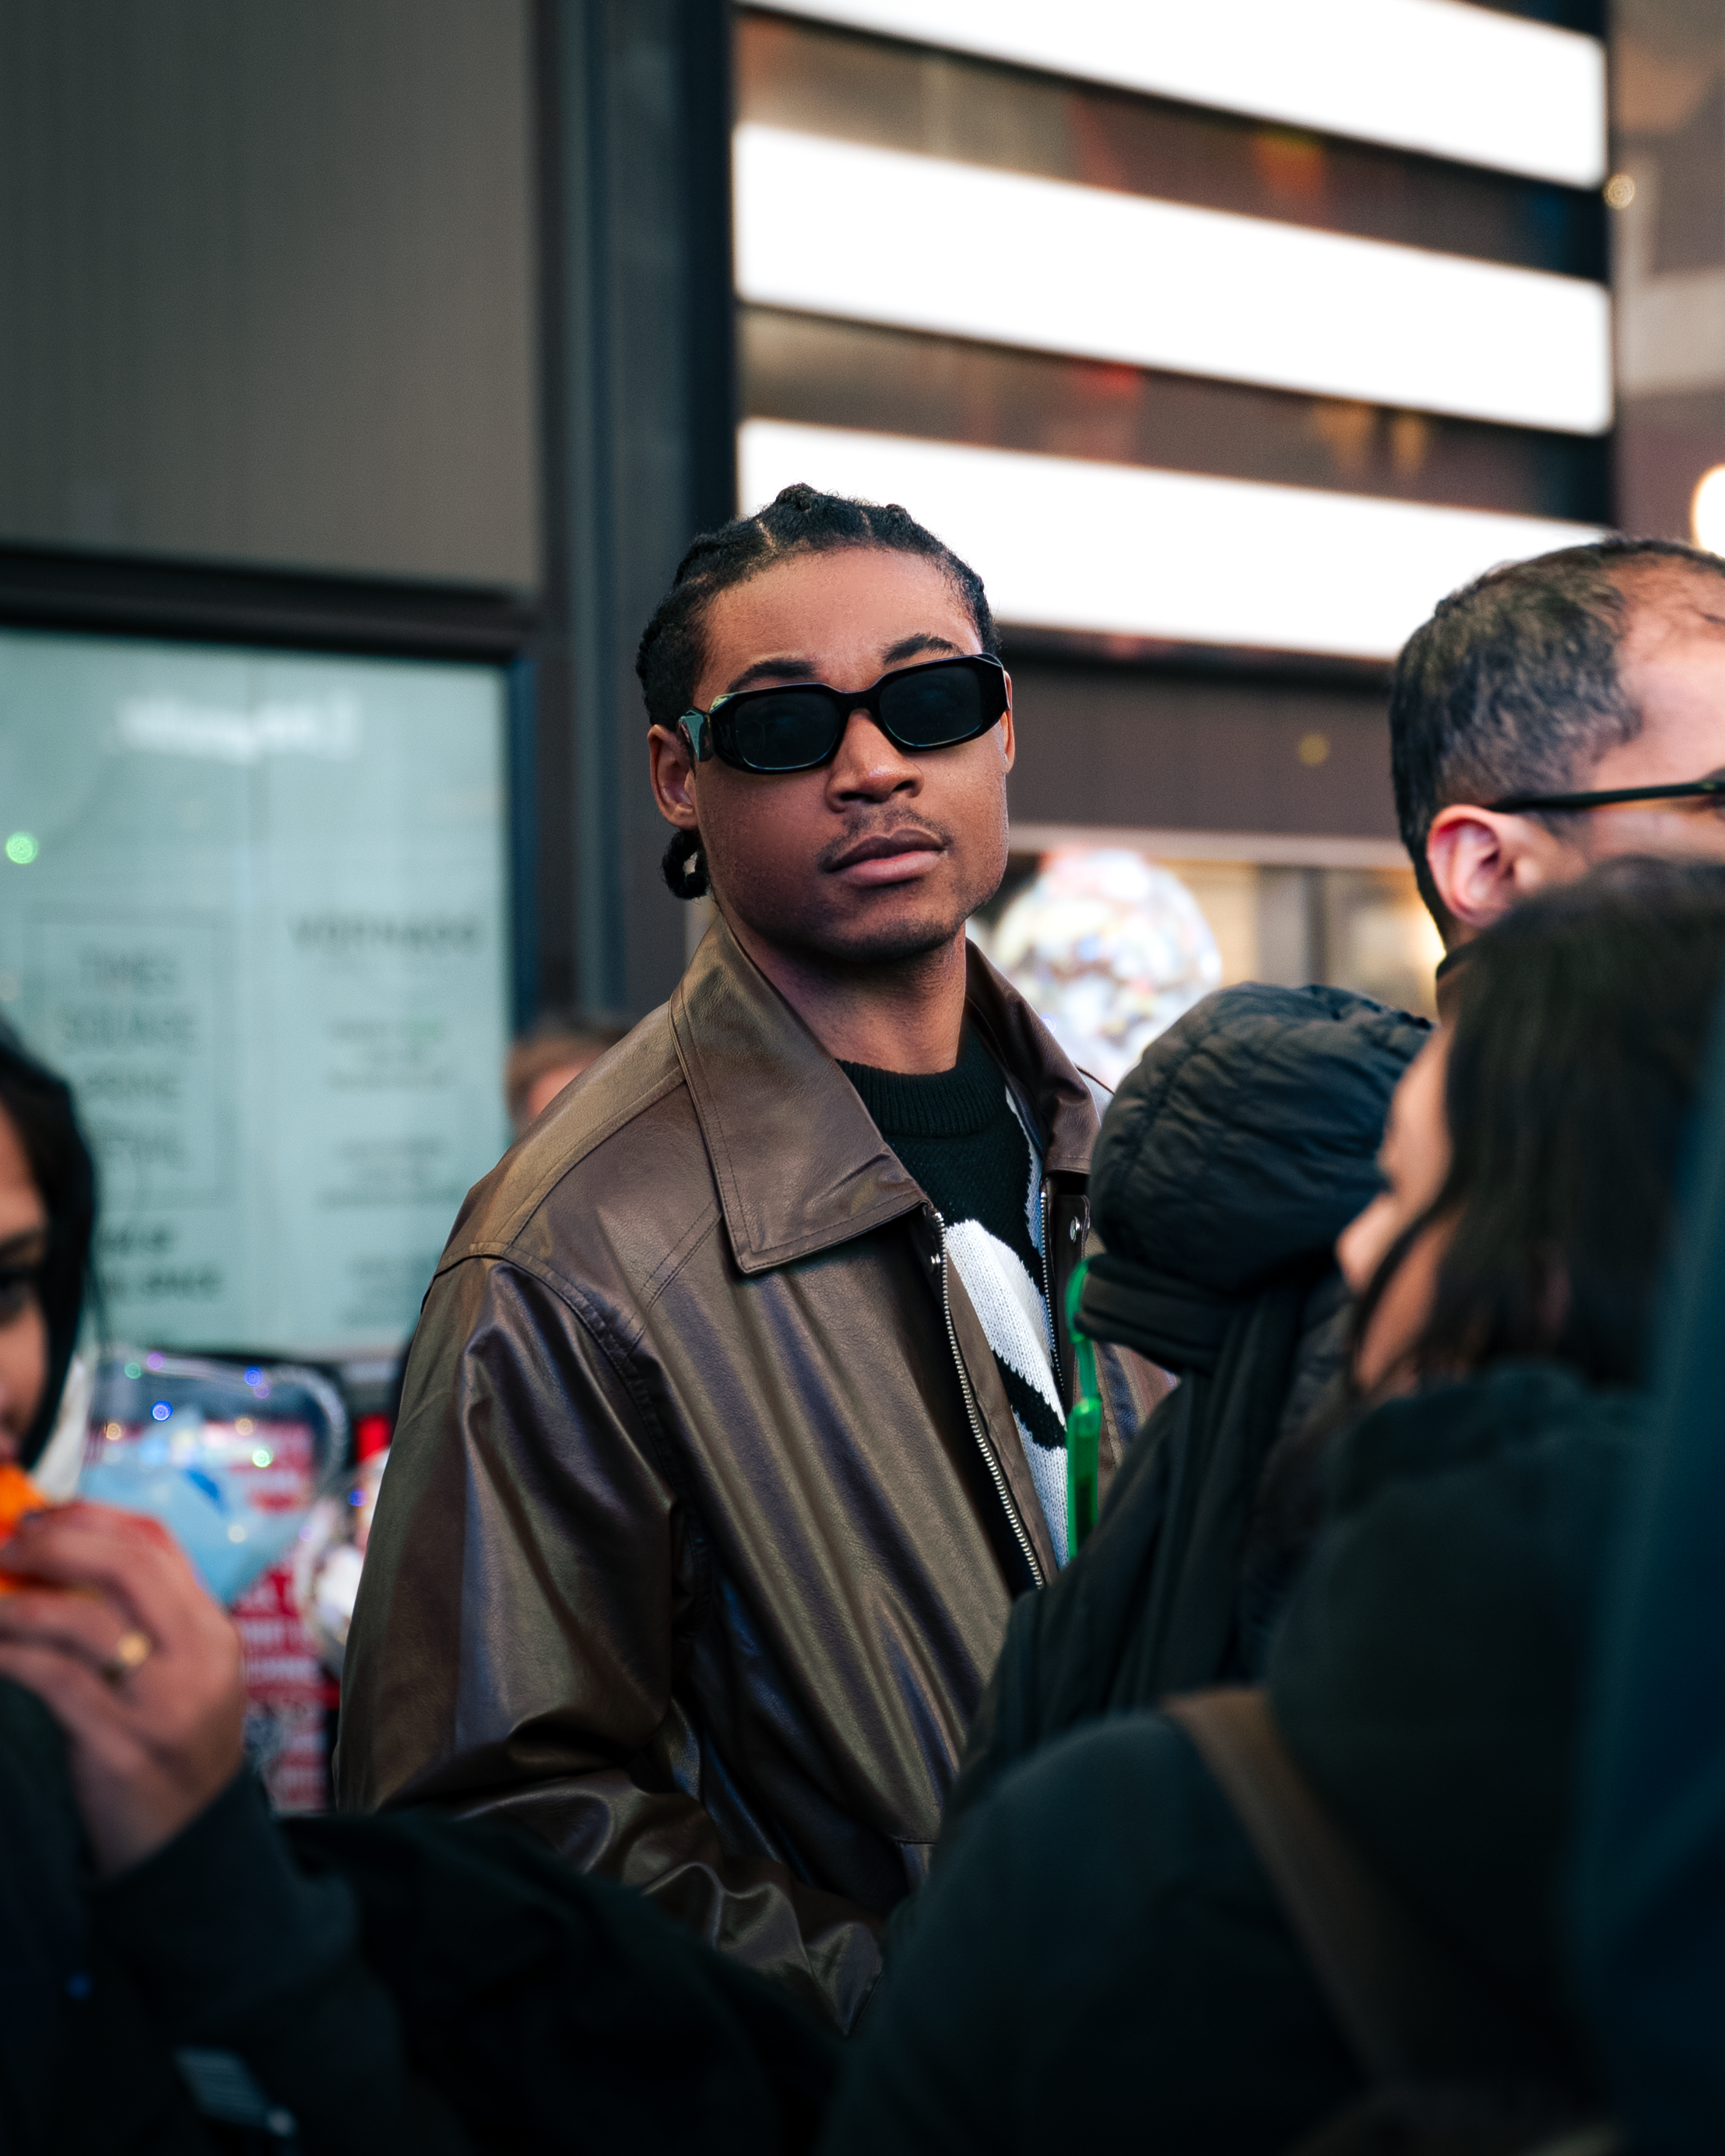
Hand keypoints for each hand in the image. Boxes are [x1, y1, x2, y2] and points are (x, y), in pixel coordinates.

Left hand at [0, 1501, 247, 1875]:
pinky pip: (56, 1682)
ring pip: (85, 1622)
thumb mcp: (180, 1679)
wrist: (189, 1851)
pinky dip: (12, 1657)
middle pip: (128, 1567)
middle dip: (58, 1543)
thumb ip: (144, 1624)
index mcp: (213, 1632)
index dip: (95, 1517)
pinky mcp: (123, 1747)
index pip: (159, 1545)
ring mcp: (165, 1704)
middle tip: (7, 1543)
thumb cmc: (168, 1755)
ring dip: (20, 1603)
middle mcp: (200, 1658)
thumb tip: (61, 1565)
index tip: (42, 1513)